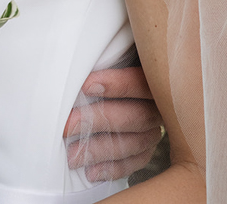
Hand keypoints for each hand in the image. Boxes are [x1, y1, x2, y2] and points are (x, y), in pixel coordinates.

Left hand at [63, 65, 163, 182]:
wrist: (116, 77)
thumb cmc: (108, 63)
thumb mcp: (112, 55)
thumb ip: (104, 57)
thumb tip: (77, 56)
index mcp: (152, 75)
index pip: (140, 81)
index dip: (116, 84)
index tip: (86, 85)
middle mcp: (159, 104)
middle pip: (136, 116)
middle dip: (99, 120)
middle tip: (68, 126)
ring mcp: (154, 128)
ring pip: (135, 143)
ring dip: (101, 150)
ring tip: (74, 155)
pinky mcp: (146, 148)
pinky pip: (134, 162)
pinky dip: (113, 168)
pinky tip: (92, 171)